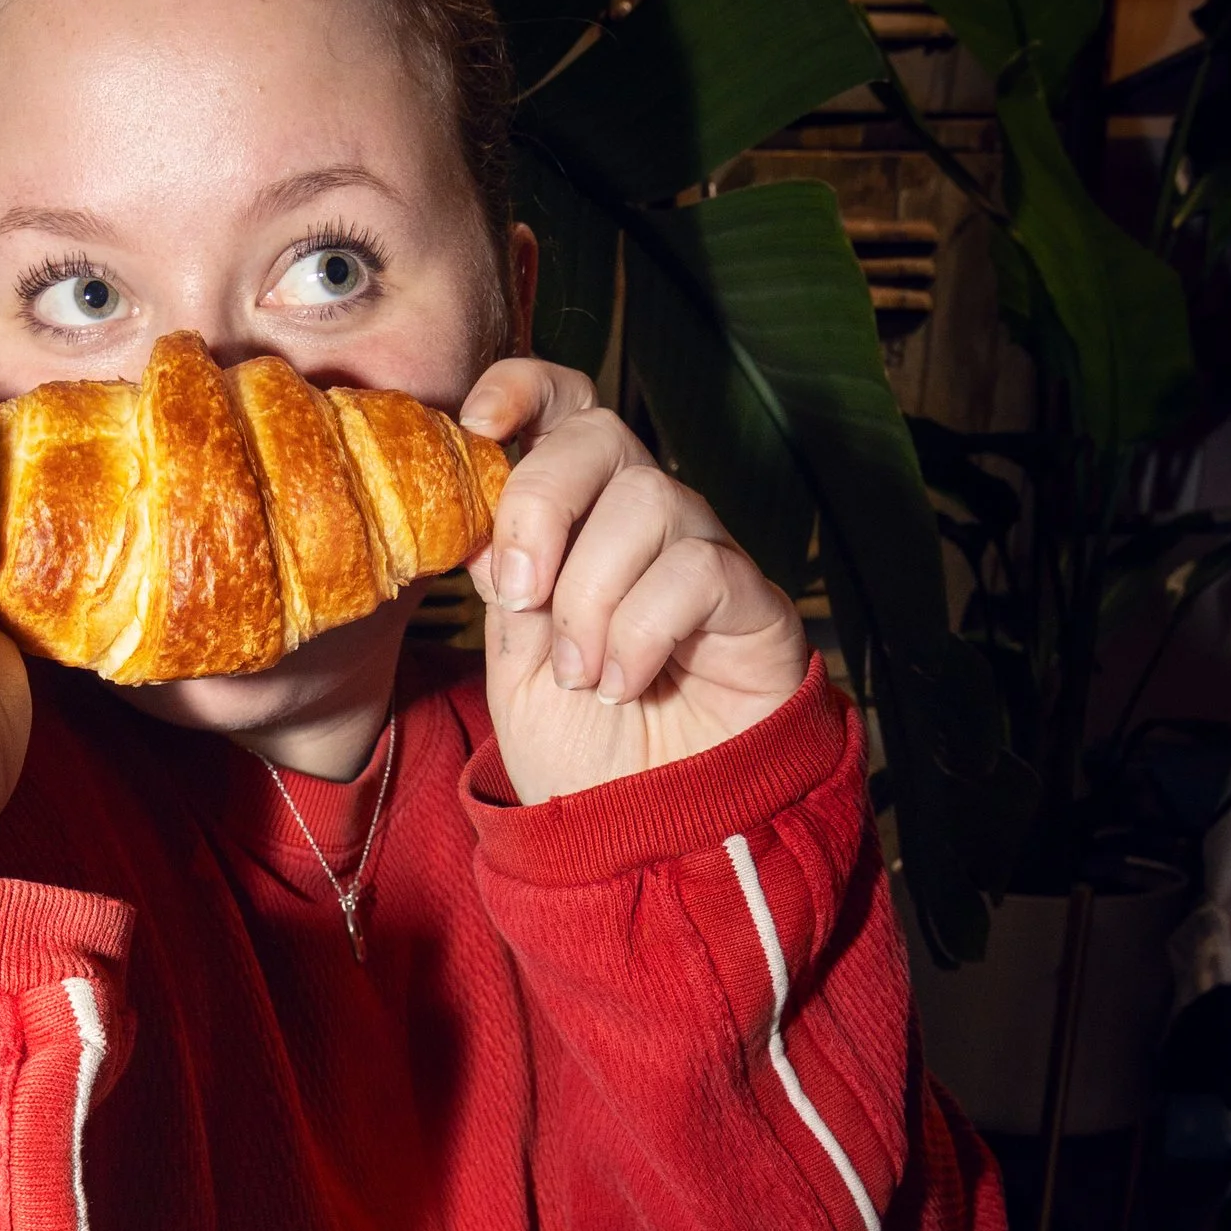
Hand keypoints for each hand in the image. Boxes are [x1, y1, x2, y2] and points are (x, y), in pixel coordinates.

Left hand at [461, 359, 806, 801]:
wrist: (646, 840)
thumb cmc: (583, 754)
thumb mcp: (512, 664)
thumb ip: (504, 583)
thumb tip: (485, 515)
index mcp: (576, 521)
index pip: (565, 408)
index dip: (525, 390)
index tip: (477, 425)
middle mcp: (642, 522)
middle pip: (600, 434)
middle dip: (542, 503)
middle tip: (521, 594)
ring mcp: (701, 555)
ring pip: (647, 500)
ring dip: (591, 594)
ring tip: (580, 675)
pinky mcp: (754, 602)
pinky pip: (697, 569)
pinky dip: (643, 630)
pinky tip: (625, 684)